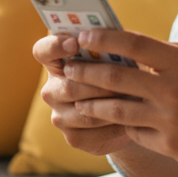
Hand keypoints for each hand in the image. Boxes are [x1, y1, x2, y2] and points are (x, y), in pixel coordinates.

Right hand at [32, 33, 133, 156]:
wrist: (131, 112)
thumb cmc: (123, 74)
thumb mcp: (116, 57)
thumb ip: (109, 48)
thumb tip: (115, 39)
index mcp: (58, 62)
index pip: (43, 51)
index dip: (55, 46)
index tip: (75, 43)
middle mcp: (52, 89)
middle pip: (68, 87)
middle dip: (100, 84)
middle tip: (126, 79)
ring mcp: (59, 115)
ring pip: (83, 112)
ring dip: (110, 105)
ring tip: (134, 99)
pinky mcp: (73, 137)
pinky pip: (92, 133)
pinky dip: (114, 126)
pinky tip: (130, 120)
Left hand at [65, 30, 177, 170]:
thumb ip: (172, 51)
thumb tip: (135, 47)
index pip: (133, 44)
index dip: (104, 40)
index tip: (83, 37)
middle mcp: (172, 90)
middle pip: (116, 77)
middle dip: (85, 71)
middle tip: (67, 68)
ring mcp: (170, 120)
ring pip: (116, 110)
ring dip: (91, 103)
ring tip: (76, 99)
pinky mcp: (170, 145)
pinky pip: (135, 132)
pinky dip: (123, 125)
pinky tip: (113, 121)